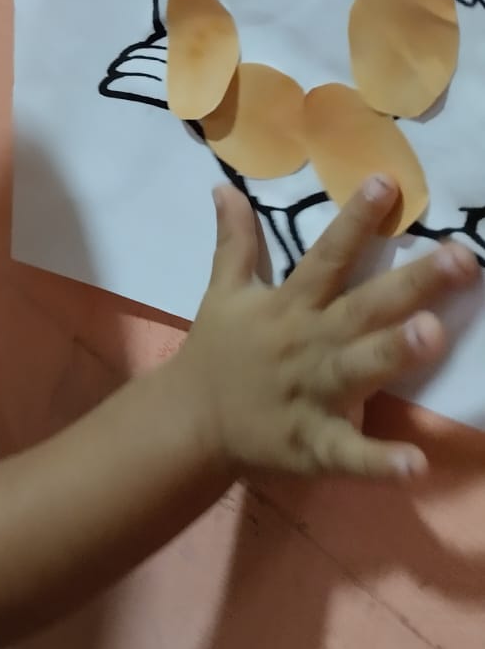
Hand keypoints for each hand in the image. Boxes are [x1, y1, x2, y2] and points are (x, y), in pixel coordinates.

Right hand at [179, 177, 479, 479]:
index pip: (328, 255)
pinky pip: (349, 452)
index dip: (356, 219)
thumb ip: (235, 240)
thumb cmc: (218, 352)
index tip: (387, 183)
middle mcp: (307, 341)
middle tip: (461, 258)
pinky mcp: (312, 443)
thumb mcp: (224, 290)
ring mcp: (310, 393)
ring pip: (359, 369)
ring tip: (436, 333)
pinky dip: (379, 461)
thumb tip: (224, 186)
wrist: (190, 421)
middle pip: (363, 307)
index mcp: (290, 305)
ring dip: (395, 352)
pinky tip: (416, 465)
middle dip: (412, 283)